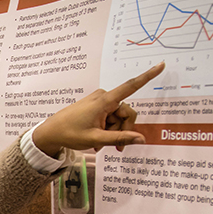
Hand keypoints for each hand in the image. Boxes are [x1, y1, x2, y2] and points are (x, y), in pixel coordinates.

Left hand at [32, 62, 164, 155]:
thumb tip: (140, 139)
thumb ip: (119, 138)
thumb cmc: (70, 133)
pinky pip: (111, 117)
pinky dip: (108, 129)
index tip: (161, 65)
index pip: (130, 86)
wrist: (51, 132)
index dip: (147, 76)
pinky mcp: (97, 106)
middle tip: (116, 147)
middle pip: (127, 112)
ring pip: (119, 117)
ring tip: (100, 144)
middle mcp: (104, 97)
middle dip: (124, 129)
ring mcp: (100, 101)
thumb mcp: (96, 139)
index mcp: (104, 101)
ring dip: (114, 131)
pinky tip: (98, 139)